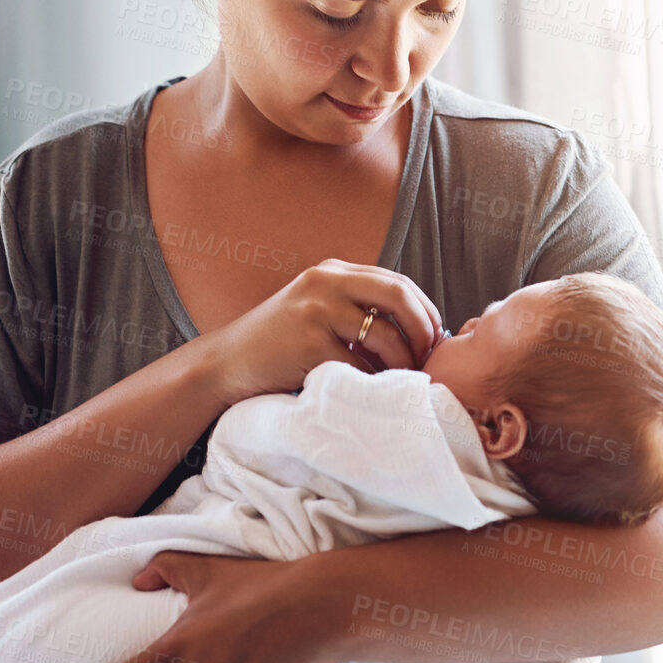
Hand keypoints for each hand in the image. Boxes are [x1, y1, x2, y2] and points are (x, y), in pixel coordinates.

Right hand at [205, 259, 442, 401]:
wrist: (226, 364)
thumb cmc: (279, 346)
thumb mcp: (318, 310)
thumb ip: (356, 307)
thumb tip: (419, 331)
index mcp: (333, 272)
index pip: (398, 281)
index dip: (426, 310)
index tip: (435, 338)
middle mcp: (326, 282)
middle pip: (399, 295)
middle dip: (424, 329)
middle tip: (429, 357)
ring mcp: (316, 310)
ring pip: (385, 334)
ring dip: (403, 362)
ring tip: (402, 378)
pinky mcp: (308, 342)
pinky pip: (360, 365)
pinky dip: (373, 381)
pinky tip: (372, 390)